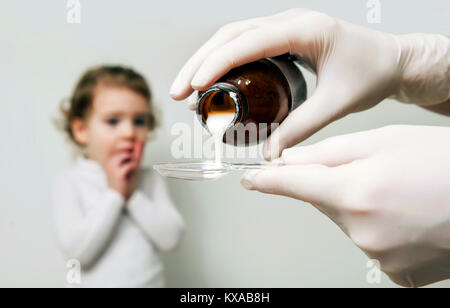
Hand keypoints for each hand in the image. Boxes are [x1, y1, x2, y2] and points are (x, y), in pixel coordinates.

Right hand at [105, 141, 143, 199]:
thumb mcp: (132, 164)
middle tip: (129, 167)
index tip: (130, 161)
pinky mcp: (117, 172)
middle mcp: (109, 159)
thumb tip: (140, 142)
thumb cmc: (125, 181)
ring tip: (128, 171)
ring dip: (132, 162)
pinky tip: (128, 175)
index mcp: (111, 156)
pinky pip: (131, 164)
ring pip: (127, 154)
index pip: (124, 143)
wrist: (119, 196)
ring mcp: (111, 165)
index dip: (131, 150)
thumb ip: (136, 153)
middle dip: (132, 156)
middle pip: (126, 147)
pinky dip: (133, 169)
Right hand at [169, 8, 448, 159]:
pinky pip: (245, 44)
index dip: (216, 62)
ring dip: (206, 60)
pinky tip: (213, 81)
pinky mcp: (282, 38)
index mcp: (304, 29)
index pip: (248, 41)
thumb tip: (270, 152)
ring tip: (187, 89)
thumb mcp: (337, 103)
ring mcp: (284, 27)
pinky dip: (223, 61)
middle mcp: (289, 22)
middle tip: (178, 91)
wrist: (391, 59)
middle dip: (200, 62)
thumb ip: (301, 128)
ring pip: (233, 37)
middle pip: (231, 35)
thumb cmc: (371, 72)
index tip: (193, 85)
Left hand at [240, 125, 449, 286]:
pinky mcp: (396, 273)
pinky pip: (370, 242)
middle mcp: (361, 230)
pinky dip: (378, 226)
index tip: (250, 181)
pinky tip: (405, 216)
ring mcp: (379, 256)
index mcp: (354, 192)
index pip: (294, 186)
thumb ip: (330, 152)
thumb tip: (290, 161)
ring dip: (360, 205)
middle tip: (374, 173)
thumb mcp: (385, 141)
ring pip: (347, 222)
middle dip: (337, 186)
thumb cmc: (444, 163)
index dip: (268, 181)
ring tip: (398, 193)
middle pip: (325, 203)